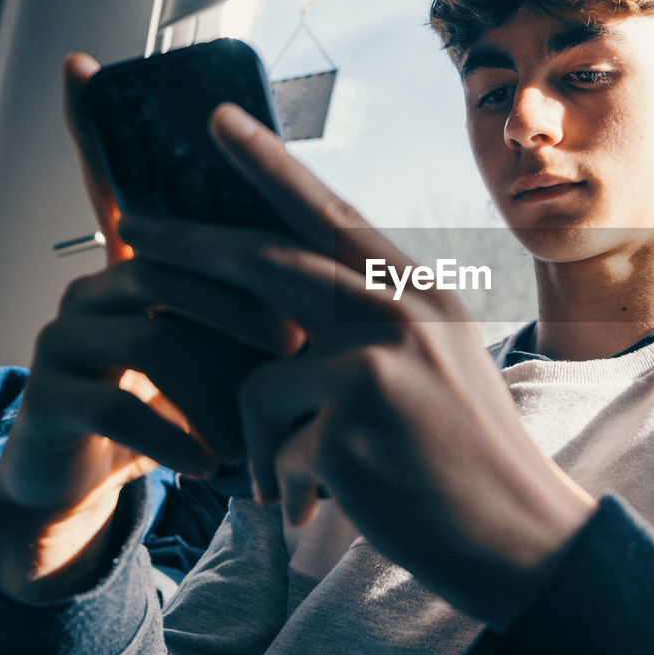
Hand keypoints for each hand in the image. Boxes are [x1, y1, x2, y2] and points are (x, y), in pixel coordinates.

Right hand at [0, 58, 298, 600]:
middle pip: (172, 262)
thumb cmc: (183, 404)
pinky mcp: (51, 397)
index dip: (94, 124)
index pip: (123, 183)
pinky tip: (210, 465)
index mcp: (144, 261)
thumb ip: (264, 301)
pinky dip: (180, 437)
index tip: (80, 63)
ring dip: (219, 388)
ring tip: (260, 433)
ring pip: (154, 335)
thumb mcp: (228, 348)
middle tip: (297, 349)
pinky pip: (122, 406)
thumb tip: (351, 266)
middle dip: (242, 307)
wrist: (104, 485)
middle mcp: (96, 282)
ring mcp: (66, 336)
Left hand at [120, 104, 597, 629]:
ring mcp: (377, 359)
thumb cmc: (472, 457)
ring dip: (257, 437)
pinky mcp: (353, 418)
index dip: (271, 166)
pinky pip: (272, 444)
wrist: (523, 533)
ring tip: (288, 479)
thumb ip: (377, 326)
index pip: (333, 214)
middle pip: (269, 263)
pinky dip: (284, 482)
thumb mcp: (439, 365)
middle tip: (130, 229)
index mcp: (421, 292)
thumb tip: (294, 310)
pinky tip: (324, 506)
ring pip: (258, 378)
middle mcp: (401, 311)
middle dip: (190, 247)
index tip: (219, 121)